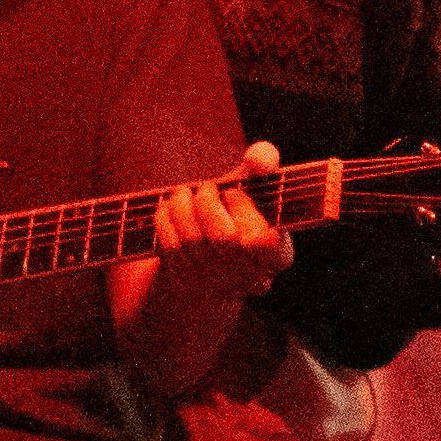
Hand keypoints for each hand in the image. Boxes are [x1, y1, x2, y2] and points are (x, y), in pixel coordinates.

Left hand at [154, 144, 292, 287]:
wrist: (211, 250)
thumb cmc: (238, 209)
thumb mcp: (254, 185)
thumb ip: (263, 163)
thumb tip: (260, 158)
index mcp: (275, 252)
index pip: (262, 235)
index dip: (241, 205)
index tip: (232, 193)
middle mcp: (248, 275)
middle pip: (223, 239)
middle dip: (206, 202)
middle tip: (206, 187)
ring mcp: (215, 282)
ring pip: (192, 240)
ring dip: (181, 205)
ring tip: (183, 193)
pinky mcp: (186, 282)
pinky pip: (170, 247)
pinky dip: (165, 220)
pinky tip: (169, 209)